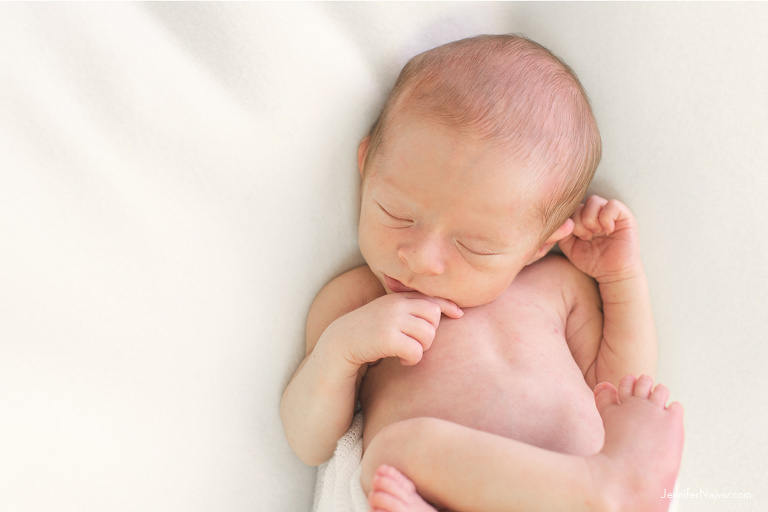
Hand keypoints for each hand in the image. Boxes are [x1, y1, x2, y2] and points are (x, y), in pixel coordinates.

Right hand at [322, 292, 462, 367]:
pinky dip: (412, 358)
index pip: (430, 296)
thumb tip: (442, 311)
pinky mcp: (386, 337)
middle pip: (434, 314)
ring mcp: (390, 319)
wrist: (336, 348)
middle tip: (414, 343)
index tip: (459, 314)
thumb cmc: (366, 336)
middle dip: (430, 332)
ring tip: (406, 352)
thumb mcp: (387, 317)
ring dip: (421, 347)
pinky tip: (401, 360)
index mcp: (396, 298)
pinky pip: (416, 350)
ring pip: (428, 333)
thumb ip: (407, 311)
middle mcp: (394, 304)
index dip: (448, 305)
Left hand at [558, 196, 642, 282]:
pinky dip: (606, 218)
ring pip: (594, 201)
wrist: (612, 273)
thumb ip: (561, 231)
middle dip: (579, 222)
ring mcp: (610, 213)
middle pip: (580, 203)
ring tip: (595, 234)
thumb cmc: (591, 261)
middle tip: (586, 237)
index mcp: (583, 217)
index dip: (569, 221)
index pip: (570, 207)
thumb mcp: (569, 246)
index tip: (575, 237)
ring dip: (590, 219)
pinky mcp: (625, 216)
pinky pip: (612, 205)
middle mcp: (596, 212)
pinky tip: (607, 230)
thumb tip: (559, 217)